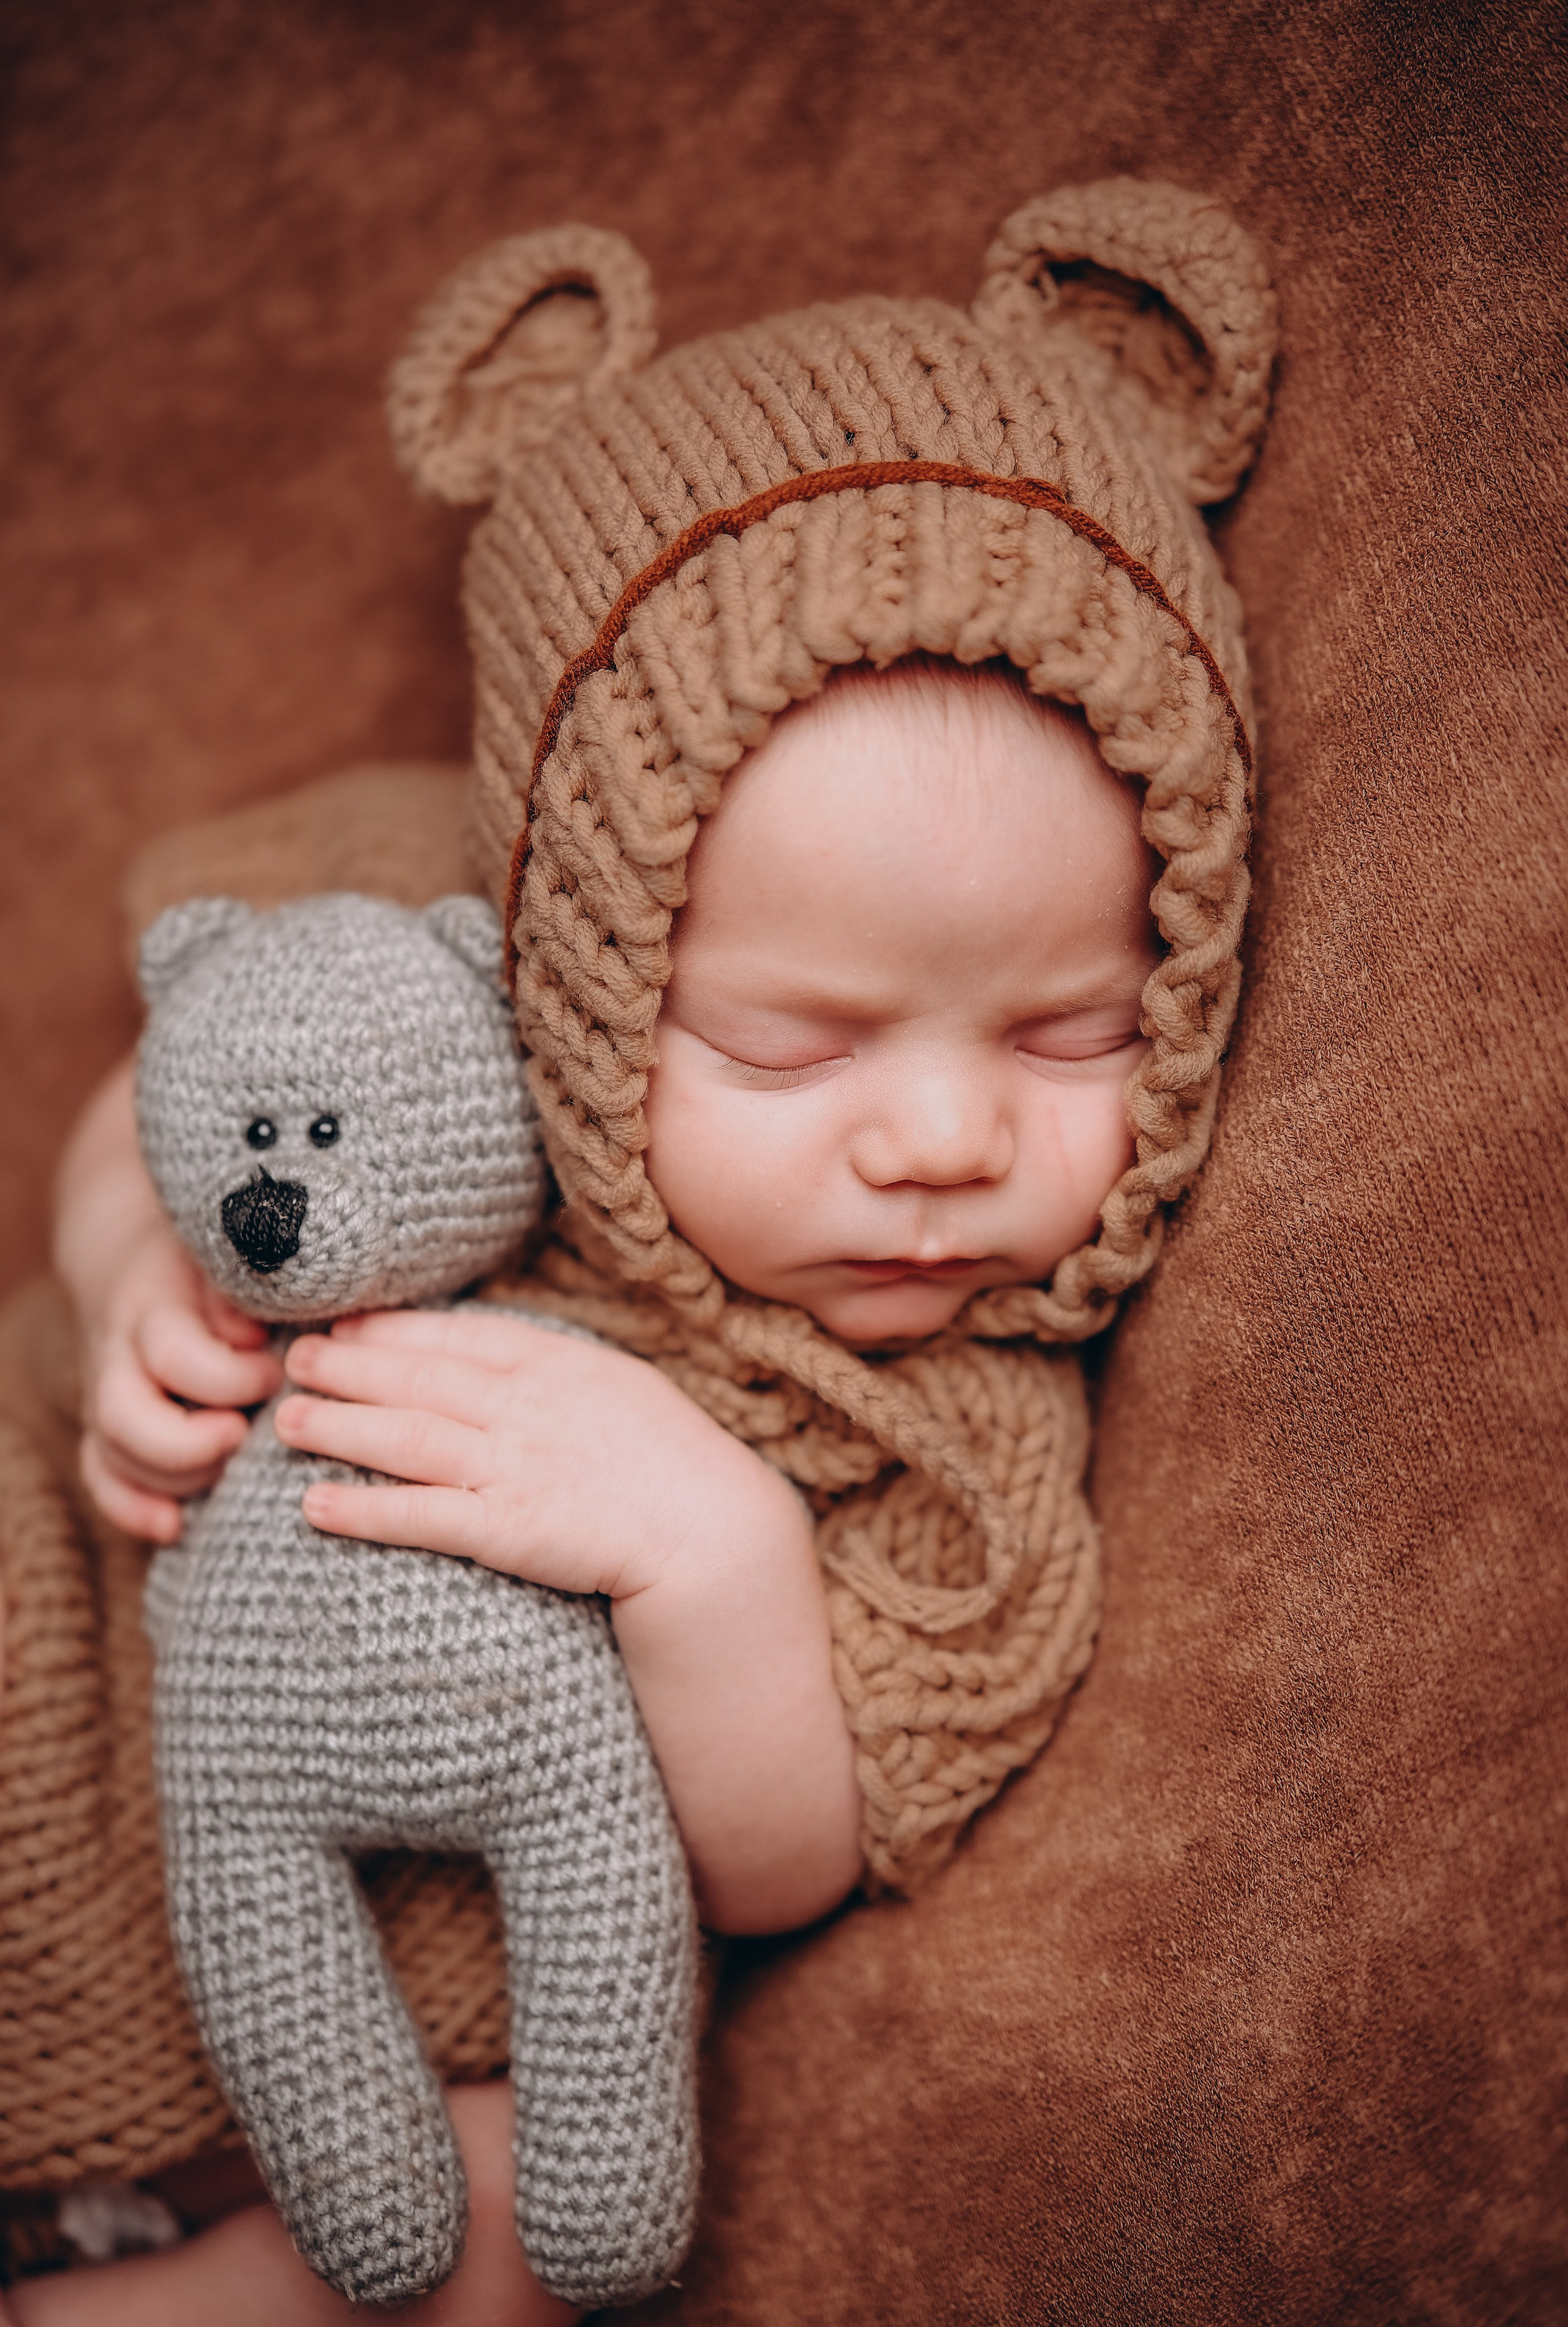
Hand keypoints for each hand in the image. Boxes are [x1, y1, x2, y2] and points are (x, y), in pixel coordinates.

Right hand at [79, 1220, 281, 1542]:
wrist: (136, 1255)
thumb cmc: (209, 1259)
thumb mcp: (231, 1252)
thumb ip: (244, 1289)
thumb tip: (248, 1337)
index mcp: (153, 1308)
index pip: (176, 1357)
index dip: (230, 1379)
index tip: (274, 1374)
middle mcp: (118, 1356)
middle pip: (127, 1419)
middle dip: (191, 1445)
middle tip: (244, 1435)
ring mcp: (105, 1394)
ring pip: (117, 1457)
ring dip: (177, 1480)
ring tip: (233, 1465)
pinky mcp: (106, 1427)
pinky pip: (102, 1477)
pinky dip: (132, 1509)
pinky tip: (175, 1526)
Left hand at [276, 1307, 765, 1597]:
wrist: (718, 1534)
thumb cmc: (673, 1468)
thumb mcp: (621, 1393)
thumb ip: (558, 1376)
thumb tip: (502, 1362)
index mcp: (558, 1365)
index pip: (460, 1335)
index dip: (395, 1328)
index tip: (344, 1322)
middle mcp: (529, 1406)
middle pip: (420, 1377)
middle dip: (350, 1365)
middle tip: (291, 1358)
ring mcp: (518, 1465)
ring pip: (408, 1436)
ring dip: (340, 1426)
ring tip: (285, 1420)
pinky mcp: (511, 1529)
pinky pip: (423, 1515)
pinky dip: (365, 1509)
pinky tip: (315, 1505)